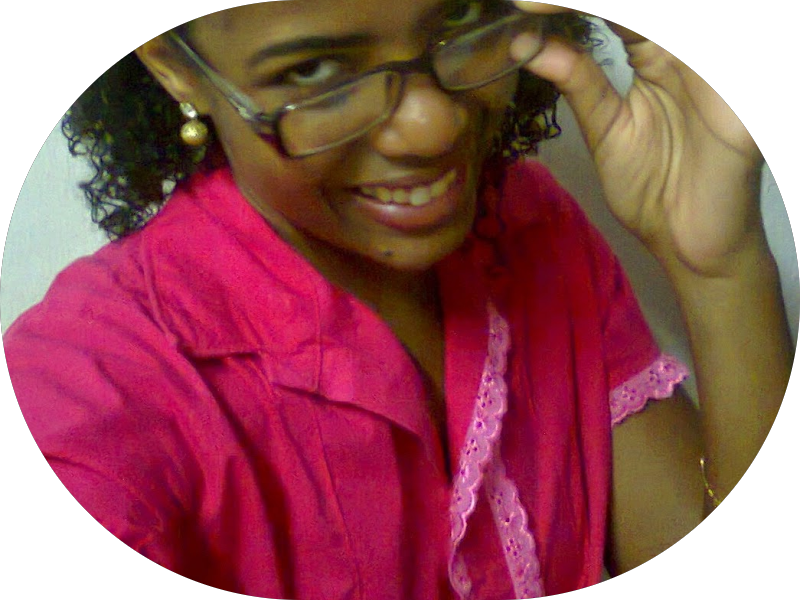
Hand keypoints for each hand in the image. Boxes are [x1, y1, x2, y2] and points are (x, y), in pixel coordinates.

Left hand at [512, 3, 766, 277]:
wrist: (688, 242)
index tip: (524, 7)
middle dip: (581, 3)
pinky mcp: (736, 101)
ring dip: (622, 17)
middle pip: (639, 8)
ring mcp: (712, 75)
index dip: (570, 5)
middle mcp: (685, 55)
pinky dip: (677, 59)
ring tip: (557, 12)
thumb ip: (579, 85)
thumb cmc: (652, 187)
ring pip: (674, 29)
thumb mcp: (606, 131)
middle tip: (533, 5)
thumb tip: (527, 45)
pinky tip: (641, 51)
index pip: (615, 11)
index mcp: (656, 55)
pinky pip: (708, 69)